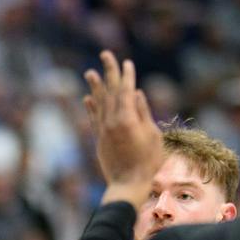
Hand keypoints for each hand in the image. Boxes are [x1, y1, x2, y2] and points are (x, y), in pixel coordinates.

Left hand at [83, 50, 162, 196]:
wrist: (127, 184)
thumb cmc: (147, 162)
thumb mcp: (152, 135)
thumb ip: (143, 112)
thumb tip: (135, 93)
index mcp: (126, 118)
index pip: (126, 90)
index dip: (126, 75)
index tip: (127, 62)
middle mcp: (111, 121)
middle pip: (110, 91)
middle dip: (109, 71)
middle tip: (105, 54)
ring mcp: (103, 130)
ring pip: (98, 103)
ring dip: (95, 86)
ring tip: (90, 72)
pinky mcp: (99, 140)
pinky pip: (93, 119)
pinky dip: (90, 107)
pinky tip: (88, 98)